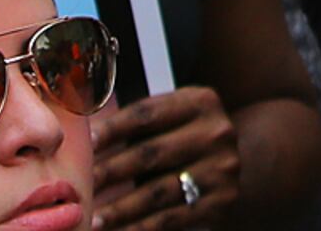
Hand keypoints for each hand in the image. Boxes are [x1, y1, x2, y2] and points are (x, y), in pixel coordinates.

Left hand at [89, 86, 240, 227]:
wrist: (238, 161)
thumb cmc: (188, 136)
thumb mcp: (175, 116)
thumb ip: (141, 121)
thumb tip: (87, 130)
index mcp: (200, 101)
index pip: (148, 113)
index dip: (114, 129)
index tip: (87, 144)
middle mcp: (215, 132)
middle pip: (152, 154)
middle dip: (111, 172)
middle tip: (82, 188)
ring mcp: (221, 169)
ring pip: (160, 191)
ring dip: (122, 208)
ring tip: (95, 218)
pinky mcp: (221, 202)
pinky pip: (173, 217)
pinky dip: (142, 227)